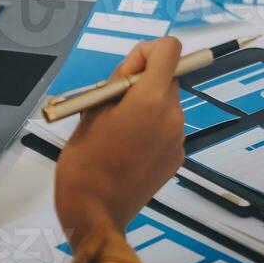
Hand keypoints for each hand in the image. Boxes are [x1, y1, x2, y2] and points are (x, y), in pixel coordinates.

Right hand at [55, 38, 183, 246]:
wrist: (94, 214)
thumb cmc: (86, 164)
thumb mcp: (92, 108)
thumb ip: (117, 82)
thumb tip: (132, 67)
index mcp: (150, 99)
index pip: (170, 49)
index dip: (147, 51)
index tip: (128, 70)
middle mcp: (171, 116)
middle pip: (167, 76)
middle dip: (143, 79)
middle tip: (114, 100)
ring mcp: (177, 138)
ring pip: (167, 101)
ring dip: (147, 103)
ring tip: (118, 127)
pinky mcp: (176, 156)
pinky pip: (167, 126)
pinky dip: (152, 125)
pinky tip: (128, 144)